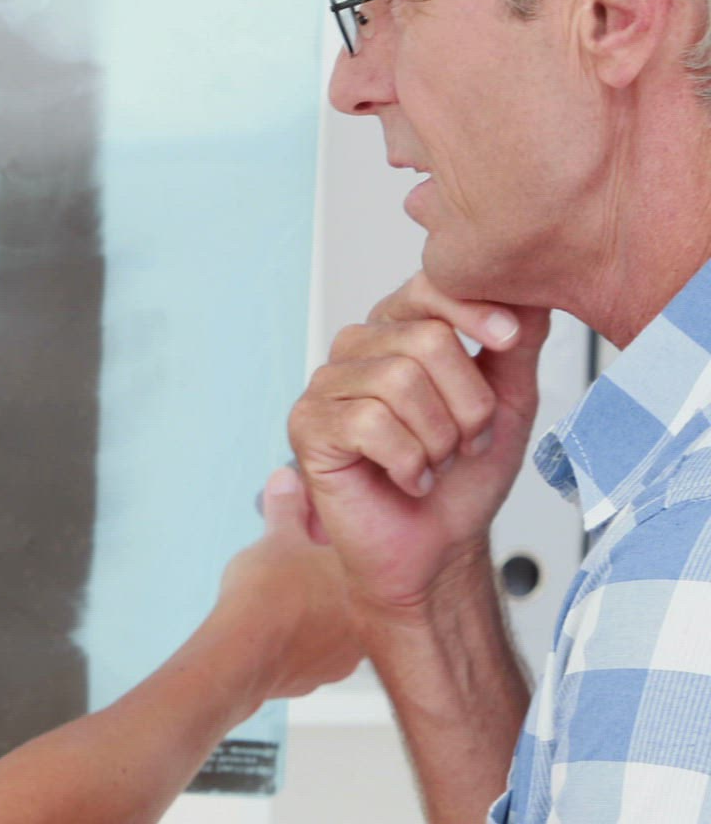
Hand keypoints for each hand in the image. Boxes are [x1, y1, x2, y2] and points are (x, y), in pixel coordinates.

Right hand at [214, 467, 361, 699]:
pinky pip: (311, 652)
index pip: (352, 556)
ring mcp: (342, 658)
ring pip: (329, 625)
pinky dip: (294, 639)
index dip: (324, 543)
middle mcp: (362, 624)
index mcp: (361, 585)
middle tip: (287, 565)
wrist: (245, 653)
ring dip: (309, 611)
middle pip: (341, 592)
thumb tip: (286, 479)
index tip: (304, 536)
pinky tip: (271, 628)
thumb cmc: (268, 594)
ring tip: (275, 598)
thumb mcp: (278, 538)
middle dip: (317, 577)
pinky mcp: (317, 679)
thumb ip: (287, 508)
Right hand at [287, 273, 549, 613]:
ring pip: (399, 382)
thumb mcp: (508, 400)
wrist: (438, 550)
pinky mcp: (307, 427)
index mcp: (396, 332)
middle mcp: (355, 351)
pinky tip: (409, 479)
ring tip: (436, 463)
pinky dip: (408, 463)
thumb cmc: (464, 479)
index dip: (473, 310)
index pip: (427, 287)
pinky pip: (370, 424)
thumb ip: (516, 342)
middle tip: (467, 443)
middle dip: (467, 403)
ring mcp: (324, 386)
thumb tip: (531, 290)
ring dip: (438, 439)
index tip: (509, 341)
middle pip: (425, 340)